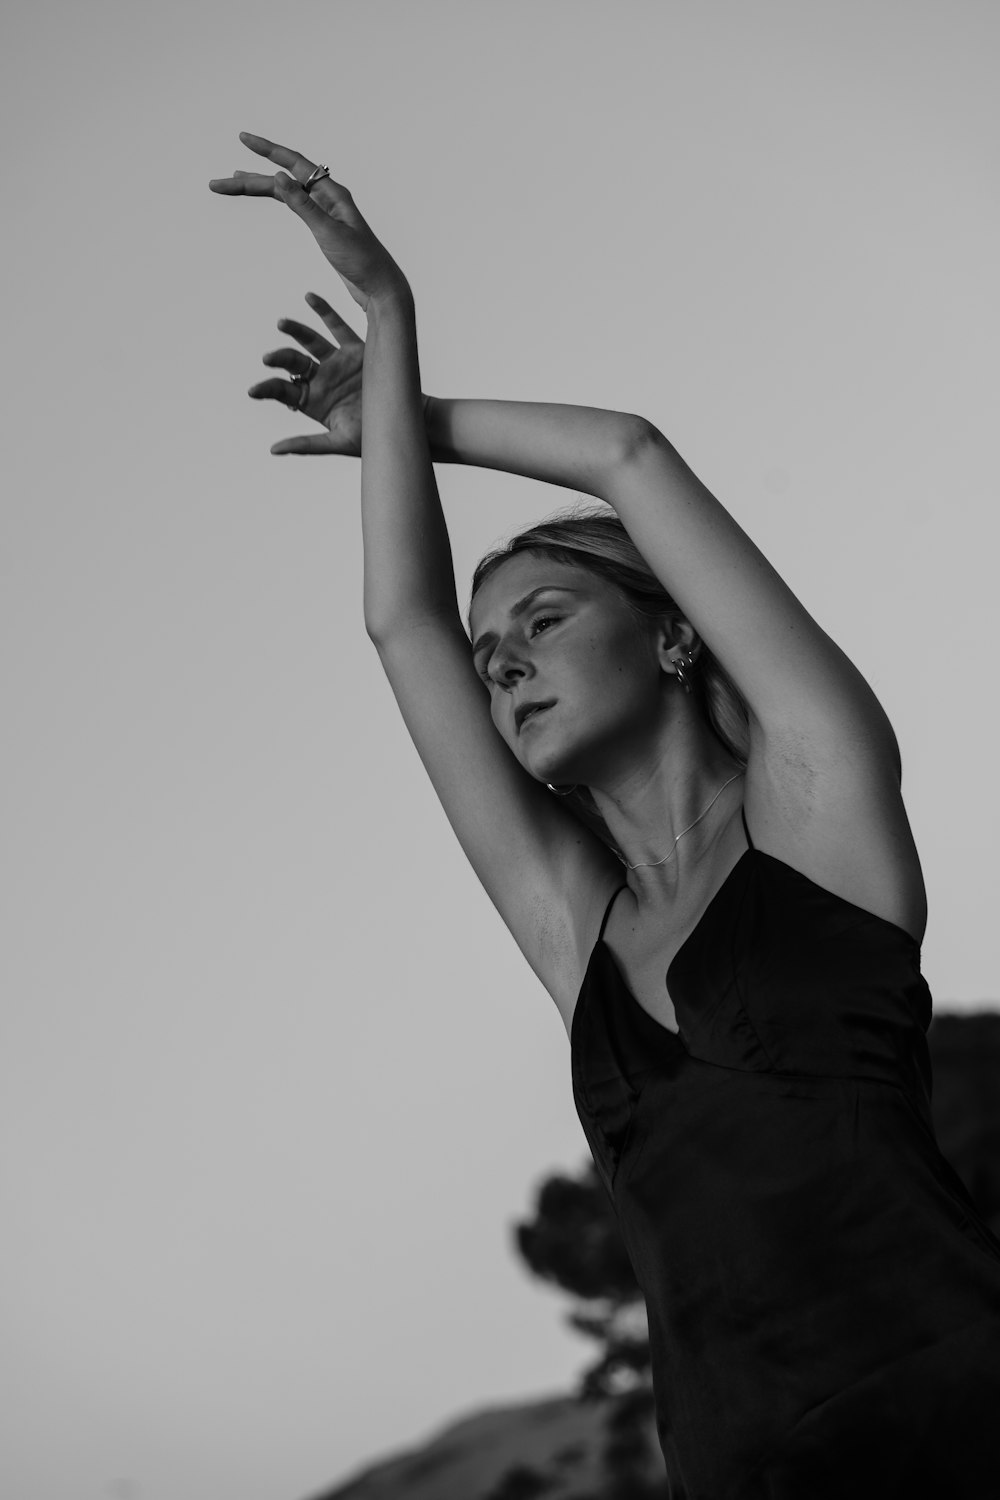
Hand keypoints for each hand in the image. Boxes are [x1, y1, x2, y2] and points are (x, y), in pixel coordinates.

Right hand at [209, 132, 409, 311]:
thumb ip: (303, 205)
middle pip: (282, 181)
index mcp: (331, 193)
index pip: (294, 163)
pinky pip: (294, 205)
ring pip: (285, 193)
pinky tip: (268, 193)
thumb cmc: (362, 262)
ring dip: (259, 188)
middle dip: (250, 181)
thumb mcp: (329, 233)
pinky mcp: (323, 227)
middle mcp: (327, 197)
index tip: (244, 139)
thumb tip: (279, 176)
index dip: (267, 150)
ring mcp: (325, 211)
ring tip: (232, 183)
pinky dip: (277, 198)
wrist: (380, 288)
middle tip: (219, 183)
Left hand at [249, 292, 365, 455]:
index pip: (283, 390)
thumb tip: (273, 450)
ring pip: (311, 341)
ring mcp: (338, 362)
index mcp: (313, 401)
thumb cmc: (372, 437)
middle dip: (280, 358)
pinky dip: (324, 311)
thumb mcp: (338, 443)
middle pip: (293, 363)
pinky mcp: (356, 349)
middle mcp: (322, 379)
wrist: (404, 422)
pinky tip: (309, 297)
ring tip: (281, 323)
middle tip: (268, 358)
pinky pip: (338, 326)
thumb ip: (306, 445)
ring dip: (295, 331)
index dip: (267, 389)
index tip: (253, 391)